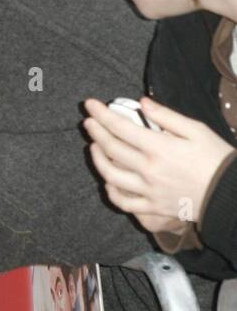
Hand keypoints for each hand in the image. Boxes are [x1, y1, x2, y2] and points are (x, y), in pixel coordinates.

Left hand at [83, 96, 232, 225]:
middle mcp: (149, 169)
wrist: (231, 194)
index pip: (120, 127)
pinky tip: (108, 180)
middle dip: (95, 132)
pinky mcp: (153, 207)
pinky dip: (111, 192)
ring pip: (110, 175)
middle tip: (88, 121)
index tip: (90, 104)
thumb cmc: (217, 158)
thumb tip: (142, 102)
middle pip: (111, 148)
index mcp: (159, 148)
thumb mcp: (197, 130)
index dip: (102, 114)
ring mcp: (149, 190)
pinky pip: (124, 202)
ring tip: (94, 147)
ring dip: (97, 159)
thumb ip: (166, 116)